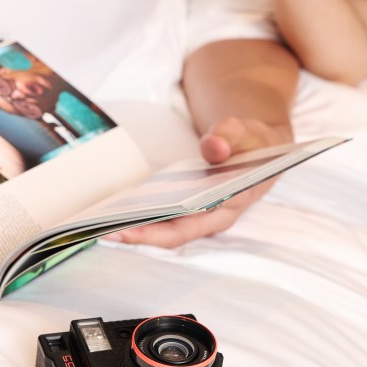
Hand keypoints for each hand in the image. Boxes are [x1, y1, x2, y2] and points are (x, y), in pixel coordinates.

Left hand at [104, 116, 292, 248]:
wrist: (264, 148)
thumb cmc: (256, 142)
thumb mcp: (251, 131)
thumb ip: (232, 134)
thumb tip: (213, 147)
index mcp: (234, 202)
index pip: (193, 224)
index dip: (159, 231)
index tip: (129, 228)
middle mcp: (217, 216)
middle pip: (174, 235)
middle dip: (139, 236)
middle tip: (103, 231)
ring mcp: (205, 216)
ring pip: (169, 231)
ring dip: (138, 230)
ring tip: (103, 224)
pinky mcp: (195, 209)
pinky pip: (168, 219)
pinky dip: (145, 218)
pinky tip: (119, 211)